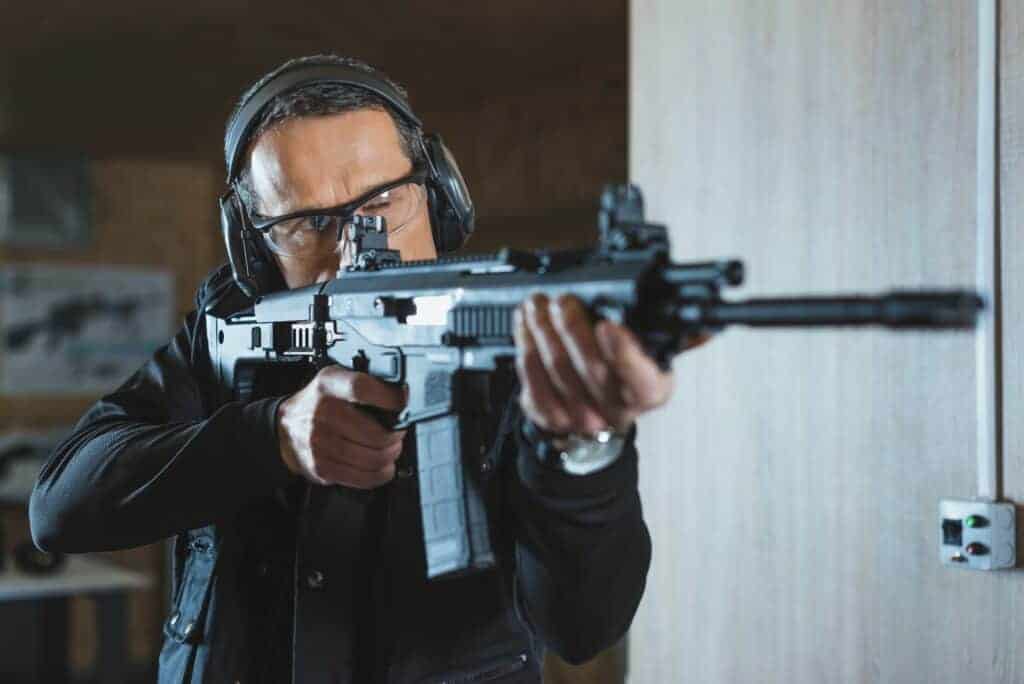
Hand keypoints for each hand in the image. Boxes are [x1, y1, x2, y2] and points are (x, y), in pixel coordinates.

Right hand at [276, 366, 406, 487]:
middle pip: (375, 433)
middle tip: (398, 433)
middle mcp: (323, 413)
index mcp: (329, 385)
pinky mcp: (322, 468)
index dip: (389, 398)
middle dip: (396, 436)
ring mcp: (320, 443)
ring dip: (391, 456)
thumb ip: (365, 382)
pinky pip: (363, 477)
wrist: (284, 428)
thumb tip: (403, 393)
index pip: (363, 389)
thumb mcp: (336, 378)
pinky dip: (380, 474)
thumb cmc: (319, 402)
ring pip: (373, 458)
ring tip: (391, 449)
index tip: (403, 404)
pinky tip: (382, 466)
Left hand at [513, 294, 708, 434]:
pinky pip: (532, 380)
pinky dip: (526, 346)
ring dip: (543, 331)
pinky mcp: (548, 415)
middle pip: (590, 370)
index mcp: (649, 391)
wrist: (595, 416)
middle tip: (562, 300)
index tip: (608, 325)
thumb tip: (706, 325)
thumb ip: (675, 336)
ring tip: (537, 303)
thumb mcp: (655, 356)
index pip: (641, 379)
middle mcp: (616, 411)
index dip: (624, 353)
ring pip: (557, 371)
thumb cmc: (625, 375)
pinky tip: (524, 324)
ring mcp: (579, 417)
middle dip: (572, 328)